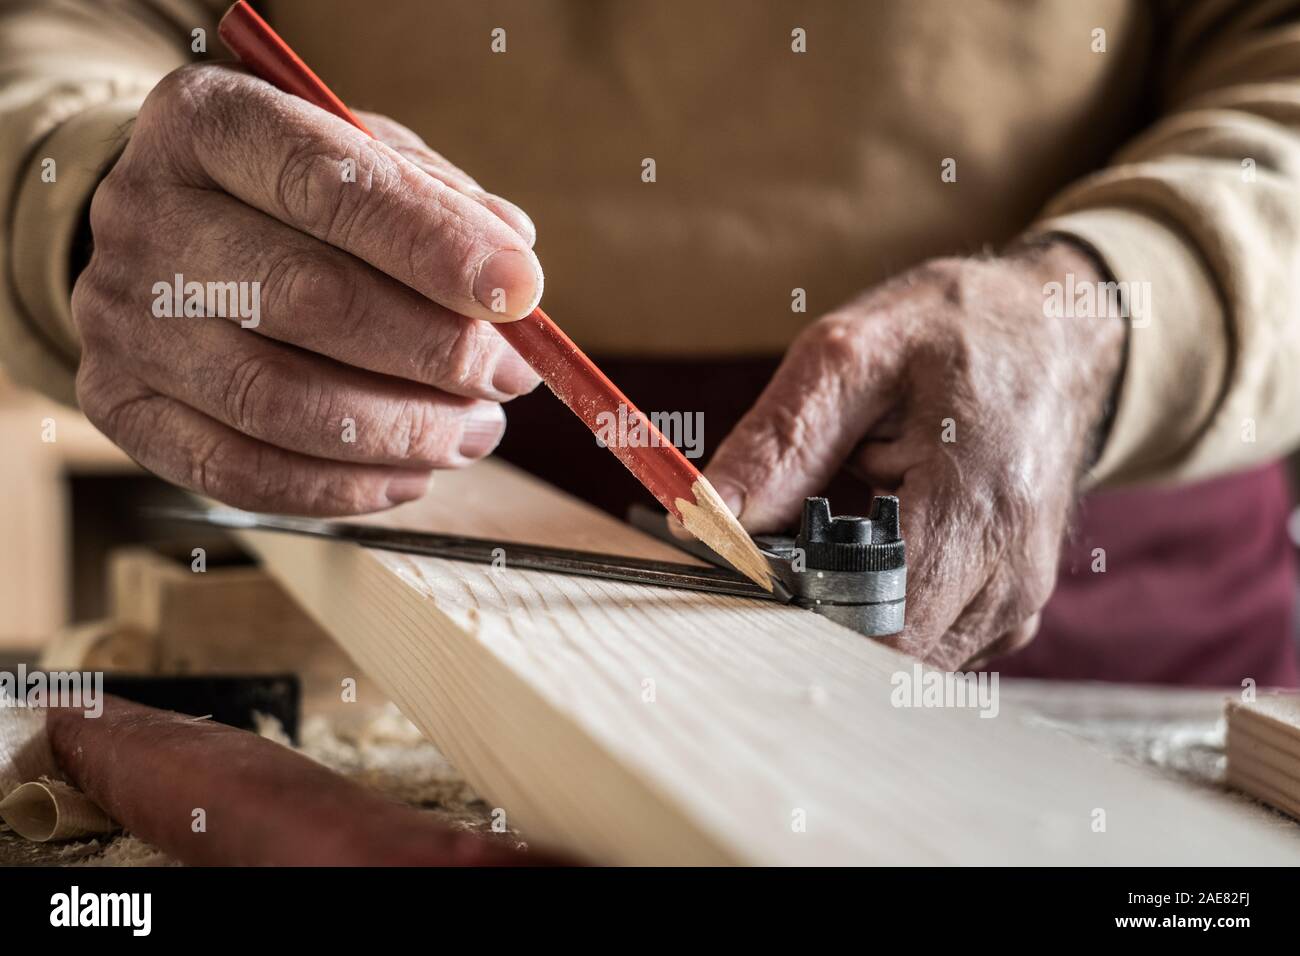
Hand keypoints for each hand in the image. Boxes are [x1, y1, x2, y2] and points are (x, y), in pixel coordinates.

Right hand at [72, 63, 542, 514]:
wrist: (163, 238)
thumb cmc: (288, 197)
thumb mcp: (360, 155)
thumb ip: (435, 195)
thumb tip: (511, 259)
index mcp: (207, 124)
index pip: (325, 181)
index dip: (433, 244)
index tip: (520, 291)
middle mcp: (146, 216)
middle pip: (309, 298)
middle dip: (436, 350)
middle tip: (511, 376)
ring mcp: (123, 319)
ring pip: (280, 401)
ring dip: (404, 431)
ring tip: (476, 430)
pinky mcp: (121, 404)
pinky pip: (240, 471)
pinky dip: (343, 488)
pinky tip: (409, 474)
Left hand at [704, 243, 1126, 667]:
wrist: (1058, 329)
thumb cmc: (958, 330)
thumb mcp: (854, 354)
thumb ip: (779, 442)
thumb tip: (703, 521)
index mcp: (975, 510)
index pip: (871, 626)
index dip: (791, 609)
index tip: (745, 567)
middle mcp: (1009, 575)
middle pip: (879, 654)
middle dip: (809, 611)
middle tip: (777, 541)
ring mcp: (1017, 601)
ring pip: (898, 659)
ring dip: (843, 610)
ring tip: (831, 533)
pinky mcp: (1009, 610)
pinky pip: (926, 644)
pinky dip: (880, 610)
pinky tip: (868, 549)